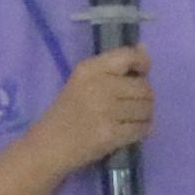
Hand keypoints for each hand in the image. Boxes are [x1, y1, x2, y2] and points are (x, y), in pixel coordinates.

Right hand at [32, 45, 154, 180]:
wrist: (47, 146)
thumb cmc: (67, 112)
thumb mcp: (82, 81)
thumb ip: (113, 66)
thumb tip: (143, 48)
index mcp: (89, 69)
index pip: (128, 56)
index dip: (143, 63)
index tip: (142, 73)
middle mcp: (98, 86)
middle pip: (143, 87)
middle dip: (145, 97)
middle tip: (134, 105)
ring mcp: (105, 111)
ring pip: (146, 109)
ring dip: (145, 115)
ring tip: (131, 119)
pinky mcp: (110, 135)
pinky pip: (142, 128)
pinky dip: (142, 130)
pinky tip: (131, 130)